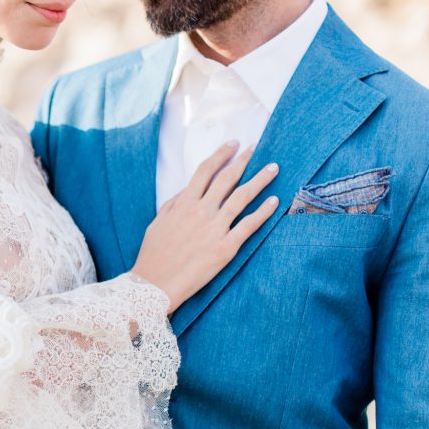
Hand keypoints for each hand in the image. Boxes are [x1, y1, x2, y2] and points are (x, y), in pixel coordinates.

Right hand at [132, 142, 279, 312]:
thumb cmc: (153, 255)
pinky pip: (249, 225)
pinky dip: (264, 211)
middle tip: (256, 148)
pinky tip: (274, 201)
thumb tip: (188, 189)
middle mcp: (201, 211)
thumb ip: (174, 203)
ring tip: (273, 168)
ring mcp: (215, 229)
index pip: (205, 171)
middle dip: (244, 160)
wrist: (155, 284)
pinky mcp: (226, 248)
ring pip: (243, 197)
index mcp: (183, 203)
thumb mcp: (158, 222)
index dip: (220, 154)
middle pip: (227, 178)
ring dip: (260, 179)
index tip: (232, 144)